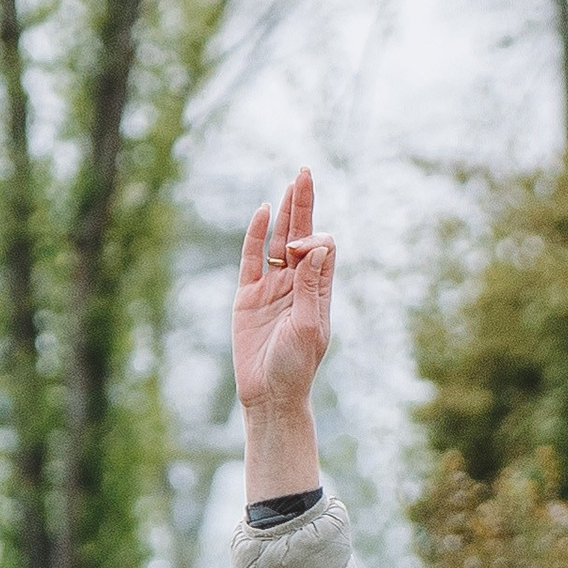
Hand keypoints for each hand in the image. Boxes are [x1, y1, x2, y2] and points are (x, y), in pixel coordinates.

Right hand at [234, 163, 331, 500]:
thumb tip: (316, 245)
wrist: (269, 395)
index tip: (300, 251)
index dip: (312, 238)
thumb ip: (312, 286)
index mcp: (316, 290)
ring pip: (277, 241)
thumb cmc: (295, 367)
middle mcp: (295, 284)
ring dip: (285, 214)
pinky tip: (262, 212)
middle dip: (304, 205)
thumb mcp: (309, 326)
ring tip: (291, 184)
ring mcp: (271, 288)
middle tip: (305, 172)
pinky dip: (255, 236)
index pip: (320, 248)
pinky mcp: (247, 297)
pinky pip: (250, 259)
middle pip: (301, 234)